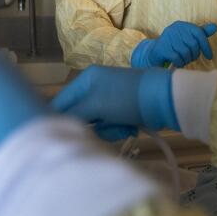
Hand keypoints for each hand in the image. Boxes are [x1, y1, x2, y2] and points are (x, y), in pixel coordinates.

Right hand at [51, 65, 175, 140]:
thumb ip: (73, 114)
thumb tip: (54, 123)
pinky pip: (110, 125)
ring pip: (95, 124)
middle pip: (79, 115)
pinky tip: (129, 127)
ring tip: (121, 127)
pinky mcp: (122, 110)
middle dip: (91, 126)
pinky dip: (118, 129)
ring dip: (107, 130)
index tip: (56, 136)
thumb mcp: (96, 105)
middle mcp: (94, 87)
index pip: (60, 101)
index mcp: (86, 79)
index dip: (57, 119)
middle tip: (101, 128)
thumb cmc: (125, 99)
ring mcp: (109, 99)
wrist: (162, 99)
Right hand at [130, 21, 216, 67]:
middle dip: (194, 55)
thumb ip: (201, 33)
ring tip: (184, 61)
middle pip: (193, 44)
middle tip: (190, 59)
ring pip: (186, 52)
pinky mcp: (162, 48)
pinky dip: (180, 63)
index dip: (206, 46)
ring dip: (187, 60)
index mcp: (181, 25)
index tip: (210, 57)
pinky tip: (178, 63)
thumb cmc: (175, 46)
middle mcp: (173, 29)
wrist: (154, 53)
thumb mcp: (188, 38)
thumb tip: (215, 26)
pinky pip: (177, 58)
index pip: (199, 33)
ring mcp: (166, 38)